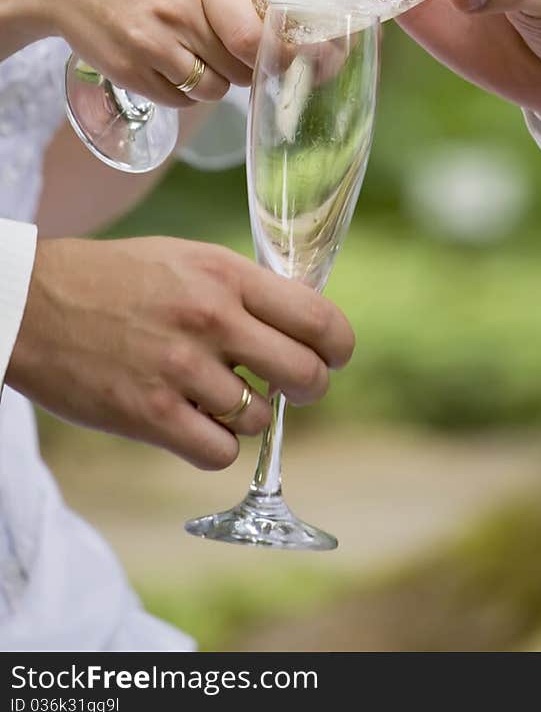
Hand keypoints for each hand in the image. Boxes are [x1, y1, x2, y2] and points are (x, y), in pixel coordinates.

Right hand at [4, 0, 263, 106]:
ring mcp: (152, 46)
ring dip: (215, 81)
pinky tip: (173, 67)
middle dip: (246, 66)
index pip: (253, 35)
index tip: (284, 56)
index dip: (275, 53)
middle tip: (235, 55)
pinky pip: (179, 99)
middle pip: (239, 68)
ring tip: (199, 58)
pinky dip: (184, 91)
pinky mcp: (130, 72)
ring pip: (213, 90)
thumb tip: (278, 12)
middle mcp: (179, 14)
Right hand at [8, 237, 354, 469]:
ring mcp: (182, 369)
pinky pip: (219, 451)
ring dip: (248, 415)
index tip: (334, 355)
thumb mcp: (186, 260)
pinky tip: (194, 423)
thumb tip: (299, 321)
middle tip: (292, 387)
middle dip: (308, 387)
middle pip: (305, 373)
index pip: (316, 316)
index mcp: (224, 274)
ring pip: (260, 418)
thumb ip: (241, 289)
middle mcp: (211, 319)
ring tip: (218, 397)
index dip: (337, 345)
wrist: (33, 305)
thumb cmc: (113, 279)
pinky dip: (215, 445)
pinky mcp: (151, 414)